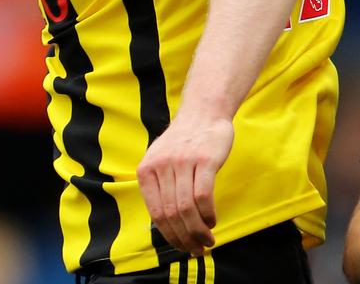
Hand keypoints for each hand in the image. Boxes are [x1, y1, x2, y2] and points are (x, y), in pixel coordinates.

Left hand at [136, 116, 234, 255]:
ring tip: (207, 239)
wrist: (204, 111)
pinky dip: (208, 214)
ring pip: (187, 208)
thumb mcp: (161, 159)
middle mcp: (161, 167)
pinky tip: (212, 220)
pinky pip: (203, 196)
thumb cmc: (186, 140)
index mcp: (146, 170)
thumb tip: (165, 222)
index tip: (181, 246)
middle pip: (171, 214)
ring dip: (198, 230)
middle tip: (197, 248)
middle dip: (184, 238)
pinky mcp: (204, 160)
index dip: (169, 235)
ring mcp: (183, 162)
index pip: (156, 213)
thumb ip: (160, 186)